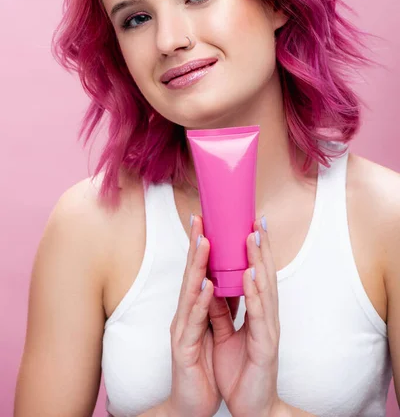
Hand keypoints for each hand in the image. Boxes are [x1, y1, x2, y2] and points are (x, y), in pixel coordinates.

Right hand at [167, 215, 221, 416]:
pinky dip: (201, 304)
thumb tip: (224, 283)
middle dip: (196, 246)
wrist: (191, 408)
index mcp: (196, 311)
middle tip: (200, 219)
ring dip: (197, 267)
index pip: (200, 273)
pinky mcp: (184, 350)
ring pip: (189, 293)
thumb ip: (216, 308)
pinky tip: (207, 287)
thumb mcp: (213, 333)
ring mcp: (182, 331)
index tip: (208, 221)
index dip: (202, 247)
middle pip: (191, 275)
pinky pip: (194, 323)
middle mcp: (186, 316)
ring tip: (204, 242)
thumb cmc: (203, 369)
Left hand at [208, 216, 281, 416]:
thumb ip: (221, 309)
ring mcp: (269, 329)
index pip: (255, 274)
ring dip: (259, 261)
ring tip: (253, 236)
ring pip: (265, 289)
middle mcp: (266, 316)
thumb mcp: (226, 334)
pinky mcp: (266, 346)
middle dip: (259, 246)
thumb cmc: (241, 370)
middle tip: (256, 218)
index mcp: (257, 312)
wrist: (251, 408)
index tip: (248, 224)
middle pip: (264, 274)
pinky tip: (250, 274)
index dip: (253, 250)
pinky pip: (259, 315)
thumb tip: (211, 284)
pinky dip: (255, 293)